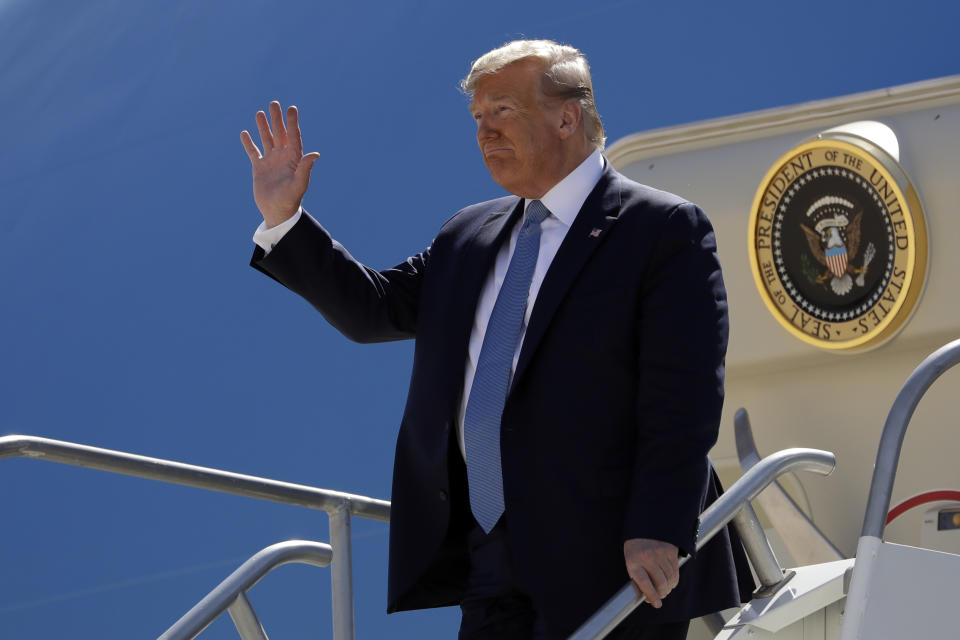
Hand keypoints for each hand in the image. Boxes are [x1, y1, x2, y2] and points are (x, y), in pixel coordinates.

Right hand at [241, 101, 320, 227]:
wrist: (277, 212)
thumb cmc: (291, 200)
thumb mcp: (299, 183)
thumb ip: (305, 168)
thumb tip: (315, 154)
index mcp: (294, 159)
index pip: (294, 136)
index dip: (292, 122)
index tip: (292, 108)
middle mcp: (283, 158)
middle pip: (280, 134)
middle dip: (277, 119)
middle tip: (274, 103)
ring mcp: (271, 162)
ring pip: (267, 140)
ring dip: (263, 127)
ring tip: (260, 113)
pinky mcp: (259, 168)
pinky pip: (253, 152)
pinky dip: (248, 143)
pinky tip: (244, 133)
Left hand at [623, 538, 678, 608]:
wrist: (644, 526)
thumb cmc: (635, 548)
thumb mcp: (630, 563)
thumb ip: (637, 581)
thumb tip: (649, 599)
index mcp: (633, 560)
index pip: (645, 584)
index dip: (652, 596)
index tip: (656, 604)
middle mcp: (647, 556)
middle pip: (660, 583)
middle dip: (662, 593)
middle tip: (661, 596)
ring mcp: (660, 553)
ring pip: (670, 579)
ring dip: (669, 587)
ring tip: (665, 588)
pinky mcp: (671, 550)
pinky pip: (675, 571)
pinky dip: (674, 579)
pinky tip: (670, 580)